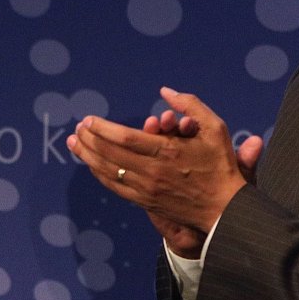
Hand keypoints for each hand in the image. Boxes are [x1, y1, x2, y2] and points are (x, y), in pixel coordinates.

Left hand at [68, 87, 258, 255]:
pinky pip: (115, 187)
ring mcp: (147, 189)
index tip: (89, 120)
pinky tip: (91, 164)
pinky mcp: (145, 201)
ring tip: (74, 144)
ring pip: (108, 172)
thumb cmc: (220, 165)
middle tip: (77, 129)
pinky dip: (99, 175)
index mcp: (168, 151)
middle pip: (110, 154)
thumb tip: (165, 91)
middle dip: (90, 140)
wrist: (224, 208)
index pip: (125, 138)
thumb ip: (190, 105)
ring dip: (88, 157)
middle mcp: (153, 171)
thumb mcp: (215, 128)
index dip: (102, 129)